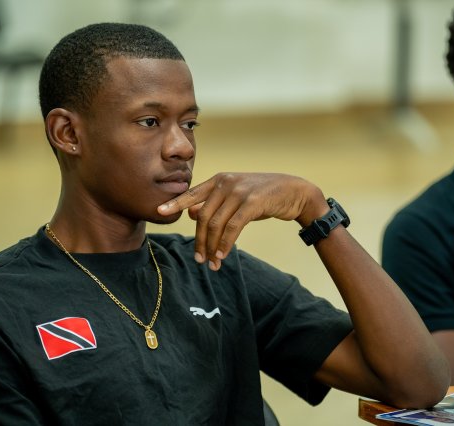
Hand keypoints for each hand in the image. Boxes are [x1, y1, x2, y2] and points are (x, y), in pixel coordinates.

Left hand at [157, 172, 326, 269]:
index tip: (159, 212)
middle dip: (199, 240)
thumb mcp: (236, 197)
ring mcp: (239, 191)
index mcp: (219, 180)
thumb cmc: (263, 195)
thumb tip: (191, 213)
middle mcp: (226, 183)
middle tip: (199, 258)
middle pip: (202, 216)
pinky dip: (225, 243)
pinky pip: (232, 227)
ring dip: (212, 246)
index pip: (191, 193)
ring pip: (215, 224)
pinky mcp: (252, 202)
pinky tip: (223, 255)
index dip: (175, 204)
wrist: (294, 191)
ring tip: (212, 262)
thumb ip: (214, 203)